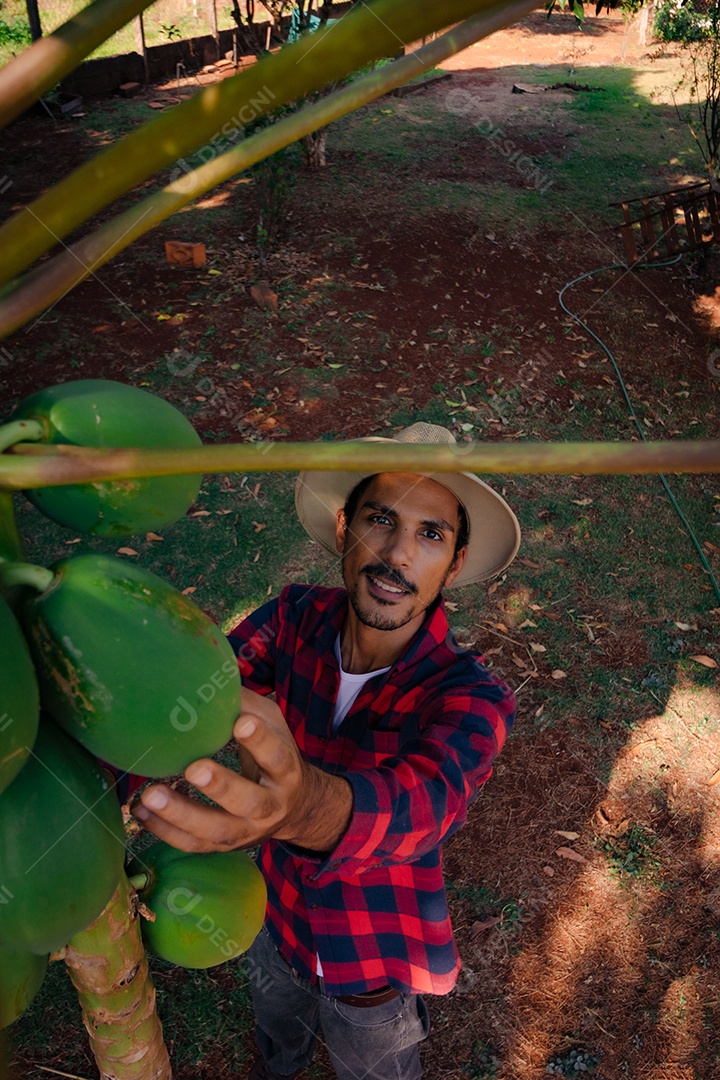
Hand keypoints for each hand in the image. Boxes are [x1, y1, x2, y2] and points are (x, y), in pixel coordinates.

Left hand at [133, 689, 351, 853]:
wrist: (295, 808)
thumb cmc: (276, 755)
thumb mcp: (273, 725)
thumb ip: (245, 703)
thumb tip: (206, 669)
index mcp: (286, 771)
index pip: (277, 756)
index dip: (260, 741)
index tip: (240, 723)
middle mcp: (270, 806)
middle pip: (247, 801)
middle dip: (220, 785)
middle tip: (193, 767)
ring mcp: (246, 831)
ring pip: (216, 830)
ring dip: (181, 814)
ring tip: (149, 795)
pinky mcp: (223, 846)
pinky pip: (193, 845)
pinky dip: (165, 831)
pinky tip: (141, 812)